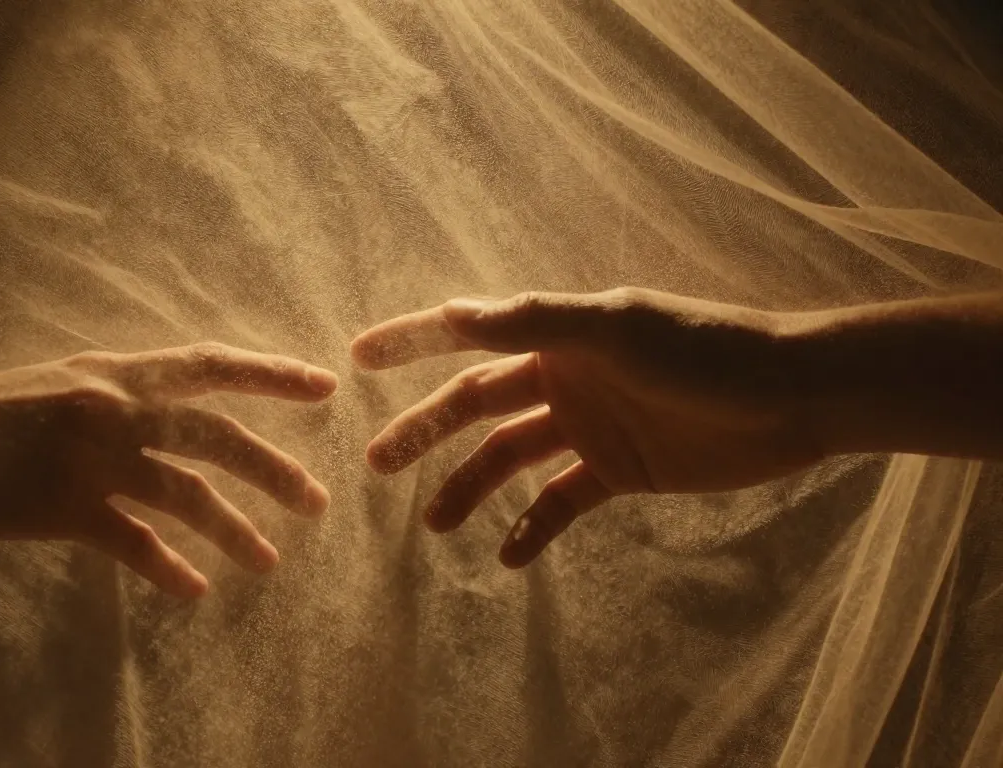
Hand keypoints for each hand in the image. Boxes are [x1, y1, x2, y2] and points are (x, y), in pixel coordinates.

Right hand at [0, 343, 337, 597]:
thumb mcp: (53, 387)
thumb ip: (108, 400)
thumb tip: (152, 420)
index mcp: (112, 372)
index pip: (209, 366)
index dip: (270, 374)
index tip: (323, 384)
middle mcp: (112, 408)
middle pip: (216, 435)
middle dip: (273, 467)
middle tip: (316, 500)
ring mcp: (91, 458)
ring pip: (188, 493)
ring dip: (236, 529)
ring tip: (270, 561)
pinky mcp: (63, 508)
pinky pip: (136, 544)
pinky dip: (170, 569)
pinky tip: (195, 590)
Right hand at [350, 288, 824, 567]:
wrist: (790, 399)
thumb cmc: (704, 351)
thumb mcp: (615, 329)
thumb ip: (535, 322)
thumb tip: (455, 314)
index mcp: (557, 335)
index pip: (470, 336)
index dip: (413, 342)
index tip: (358, 356)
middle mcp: (564, 377)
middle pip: (476, 406)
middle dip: (424, 431)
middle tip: (377, 464)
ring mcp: (589, 426)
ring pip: (510, 459)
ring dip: (470, 488)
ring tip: (433, 525)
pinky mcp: (619, 471)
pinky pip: (561, 502)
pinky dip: (533, 527)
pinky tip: (507, 556)